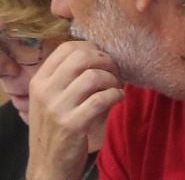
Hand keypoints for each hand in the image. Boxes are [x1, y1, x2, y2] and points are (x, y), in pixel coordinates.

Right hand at [27, 42, 124, 179]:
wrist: (48, 164)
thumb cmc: (57, 127)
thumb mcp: (52, 99)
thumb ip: (68, 77)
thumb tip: (101, 54)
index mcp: (39, 81)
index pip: (67, 48)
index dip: (92, 48)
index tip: (103, 60)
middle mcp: (45, 92)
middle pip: (82, 57)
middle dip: (106, 62)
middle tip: (115, 73)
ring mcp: (56, 109)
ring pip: (93, 77)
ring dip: (113, 80)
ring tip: (116, 88)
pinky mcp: (72, 125)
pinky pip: (102, 99)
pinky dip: (117, 95)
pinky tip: (118, 99)